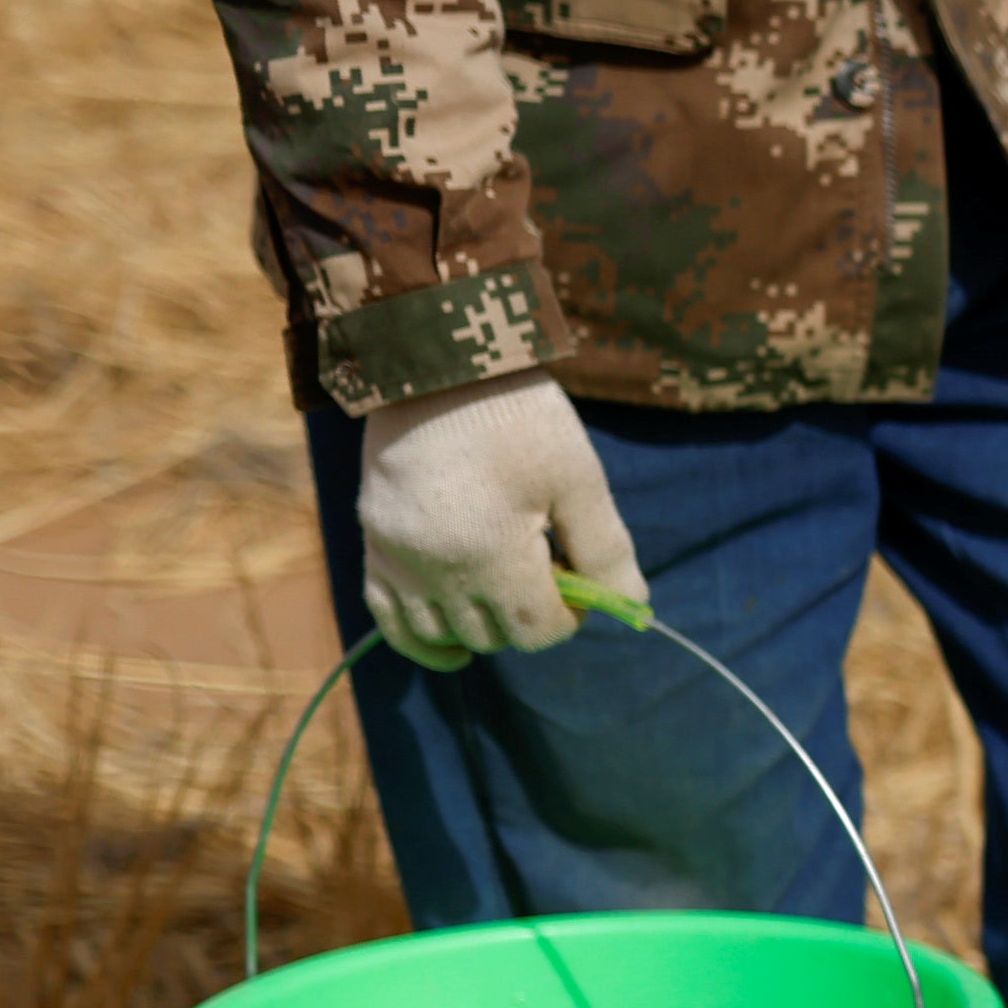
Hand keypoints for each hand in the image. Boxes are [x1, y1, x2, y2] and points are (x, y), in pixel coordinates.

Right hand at [352, 370, 642, 669]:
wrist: (437, 360)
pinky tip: (457, 647)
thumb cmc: (518, 415)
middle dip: (529, 616)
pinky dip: (423, 639)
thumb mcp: (577, 477)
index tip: (580, 581)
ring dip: (483, 626)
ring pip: (443, 634)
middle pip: (493, 635)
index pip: (537, 628)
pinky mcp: (372, 542)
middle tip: (547, 571)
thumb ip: (605, 549)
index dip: (570, 616)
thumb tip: (635, 608)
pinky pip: (388, 617)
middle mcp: (432, 567)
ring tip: (508, 588)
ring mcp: (395, 558)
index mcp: (487, 552)